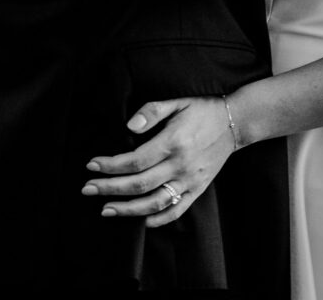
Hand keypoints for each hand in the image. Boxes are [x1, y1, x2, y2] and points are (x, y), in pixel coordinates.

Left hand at [81, 96, 234, 227]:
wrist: (235, 122)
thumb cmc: (202, 109)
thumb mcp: (177, 102)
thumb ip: (152, 111)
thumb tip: (128, 127)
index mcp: (173, 141)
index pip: (135, 160)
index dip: (111, 166)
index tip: (92, 165)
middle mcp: (181, 164)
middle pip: (139, 184)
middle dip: (110, 189)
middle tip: (87, 189)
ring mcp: (190, 180)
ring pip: (154, 203)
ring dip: (127, 209)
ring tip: (105, 209)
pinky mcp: (198, 189)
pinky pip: (176, 210)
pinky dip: (158, 219)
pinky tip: (141, 220)